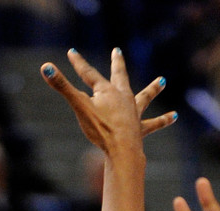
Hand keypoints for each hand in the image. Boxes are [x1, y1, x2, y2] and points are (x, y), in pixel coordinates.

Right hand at [40, 47, 175, 153]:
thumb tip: (45, 67)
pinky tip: (174, 116)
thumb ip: (62, 87)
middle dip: (117, 64)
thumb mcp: (78, 106)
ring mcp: (133, 113)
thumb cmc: (101, 129)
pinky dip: (163, 120)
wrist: (122, 149)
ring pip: (144, 98)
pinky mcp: (140, 129)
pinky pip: (153, 124)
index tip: (71, 52)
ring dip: (152, 89)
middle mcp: (123, 98)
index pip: (89, 74)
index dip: (78, 63)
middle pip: (120, 77)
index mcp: (106, 91)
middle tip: (118, 52)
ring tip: (163, 82)